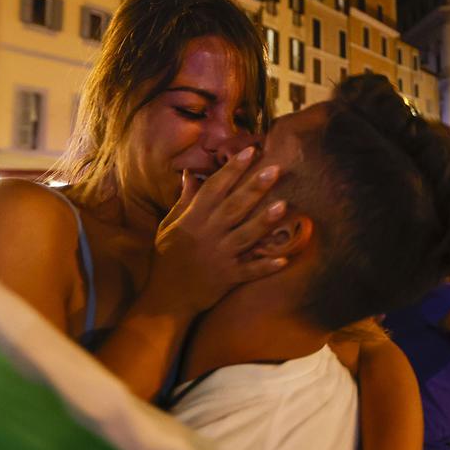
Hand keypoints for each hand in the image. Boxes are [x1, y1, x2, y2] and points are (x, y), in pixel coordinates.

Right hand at [150, 147, 287, 314]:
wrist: (165, 298)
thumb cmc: (167, 258)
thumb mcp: (169, 226)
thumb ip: (184, 201)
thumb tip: (191, 174)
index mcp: (192, 219)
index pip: (214, 188)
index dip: (232, 169)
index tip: (250, 151)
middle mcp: (207, 235)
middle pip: (234, 207)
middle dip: (254, 187)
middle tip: (275, 168)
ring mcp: (219, 256)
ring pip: (245, 236)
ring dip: (264, 221)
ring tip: (283, 205)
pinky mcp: (228, 278)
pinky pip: (249, 271)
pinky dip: (266, 266)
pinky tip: (284, 259)